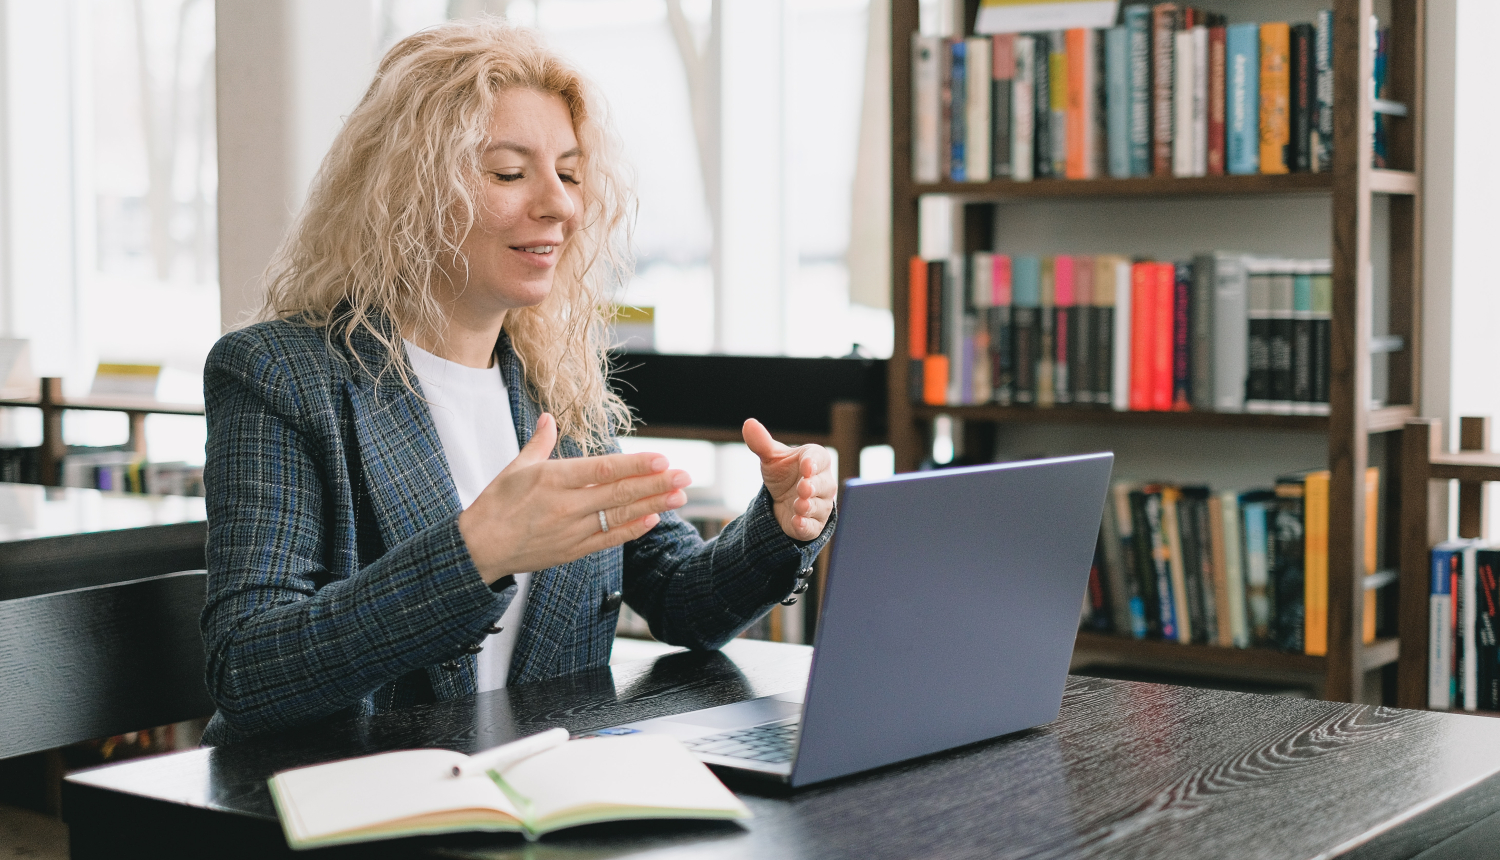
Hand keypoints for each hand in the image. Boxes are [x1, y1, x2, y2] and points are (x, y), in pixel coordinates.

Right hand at [458, 413, 690, 583]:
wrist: (479, 549)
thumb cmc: (495, 505)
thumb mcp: (514, 468)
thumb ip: (539, 443)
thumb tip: (549, 418)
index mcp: (551, 479)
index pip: (601, 470)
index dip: (635, 464)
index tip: (662, 458)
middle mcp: (565, 505)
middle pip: (618, 493)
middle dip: (655, 483)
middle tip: (685, 475)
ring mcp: (571, 530)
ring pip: (619, 516)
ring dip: (653, 505)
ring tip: (679, 496)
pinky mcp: (572, 551)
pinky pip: (608, 538)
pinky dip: (632, 530)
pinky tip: (653, 519)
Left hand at [742, 418, 835, 541]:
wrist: (781, 502)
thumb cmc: (783, 474)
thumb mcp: (771, 459)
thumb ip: (762, 443)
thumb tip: (749, 423)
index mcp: (815, 460)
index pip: (819, 458)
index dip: (814, 462)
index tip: (806, 465)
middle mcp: (823, 483)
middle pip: (824, 484)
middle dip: (813, 486)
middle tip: (803, 487)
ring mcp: (820, 505)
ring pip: (820, 506)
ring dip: (809, 506)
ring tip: (799, 505)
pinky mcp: (813, 525)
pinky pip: (813, 526)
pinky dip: (806, 525)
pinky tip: (797, 522)